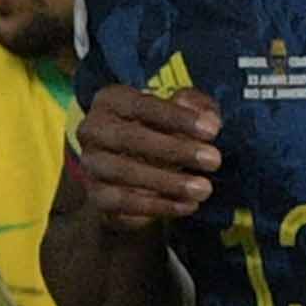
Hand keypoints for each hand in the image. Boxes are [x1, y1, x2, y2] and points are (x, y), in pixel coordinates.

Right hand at [70, 85, 222, 228]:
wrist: (139, 176)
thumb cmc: (164, 133)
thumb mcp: (184, 113)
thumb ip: (197, 107)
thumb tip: (209, 118)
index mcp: (111, 100)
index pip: (142, 105)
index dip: (178, 118)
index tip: (212, 130)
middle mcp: (92, 129)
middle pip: (128, 137)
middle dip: (175, 150)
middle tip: (214, 160)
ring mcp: (90, 164)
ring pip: (123, 171)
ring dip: (168, 181)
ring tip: (204, 188)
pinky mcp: (96, 195)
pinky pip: (122, 202)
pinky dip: (158, 205)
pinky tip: (188, 205)